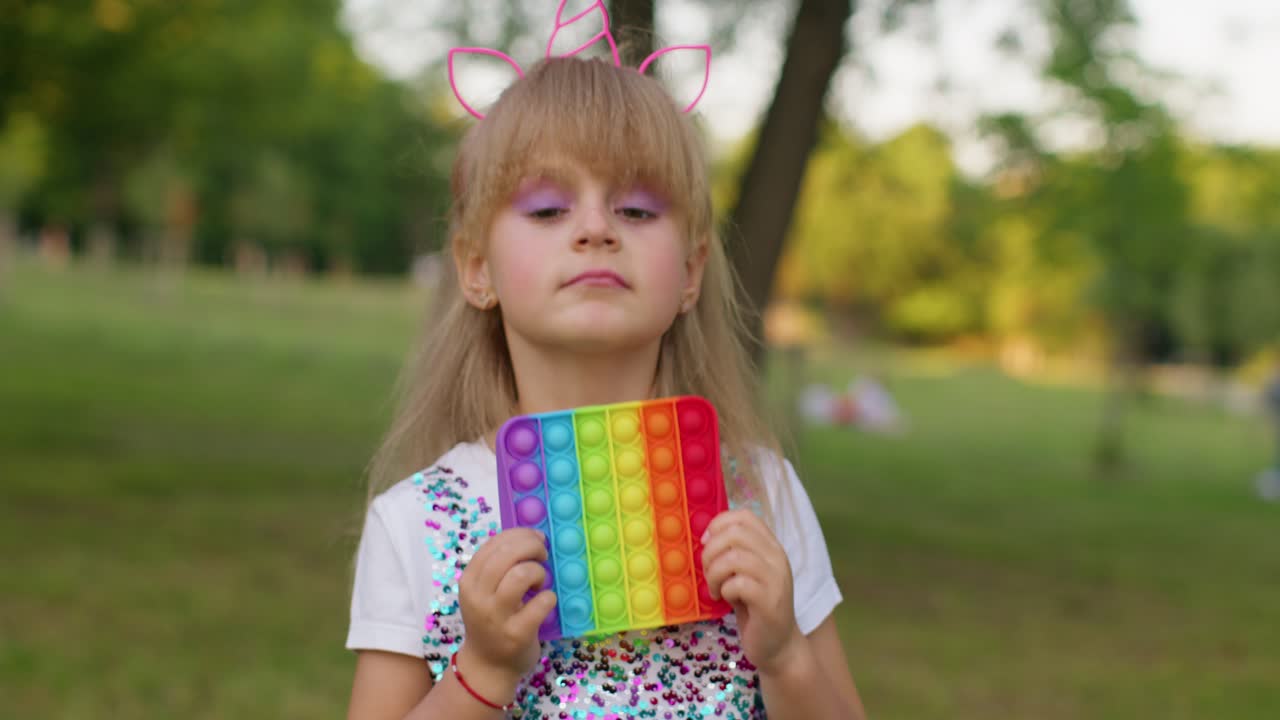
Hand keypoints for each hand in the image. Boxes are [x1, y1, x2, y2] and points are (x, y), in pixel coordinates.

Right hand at [456, 527, 556, 702]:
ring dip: (538, 572)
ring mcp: (496, 617)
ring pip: (521, 575)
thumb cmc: (491, 622)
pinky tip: (545, 602)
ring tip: (540, 582)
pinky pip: (540, 603)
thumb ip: (500, 566)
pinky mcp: (516, 634)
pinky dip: (549, 597)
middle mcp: (478, 597)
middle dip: (531, 546)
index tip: (536, 537)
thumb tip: (531, 536)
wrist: (488, 666)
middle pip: (506, 554)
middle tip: (543, 554)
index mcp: (469, 581)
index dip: (519, 534)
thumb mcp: (484, 592)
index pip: (493, 544)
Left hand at [701, 509, 804, 675]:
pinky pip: (738, 584)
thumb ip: (731, 553)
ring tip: (714, 588)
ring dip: (714, 573)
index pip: (744, 516)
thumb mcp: (743, 574)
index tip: (707, 545)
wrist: (778, 646)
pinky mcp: (770, 602)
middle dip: (711, 551)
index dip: (718, 525)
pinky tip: (725, 599)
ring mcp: (776, 579)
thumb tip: (704, 537)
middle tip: (707, 572)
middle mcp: (777, 557)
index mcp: (770, 546)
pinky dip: (724, 590)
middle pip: (736, 533)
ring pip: (735, 557)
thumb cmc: (754, 608)